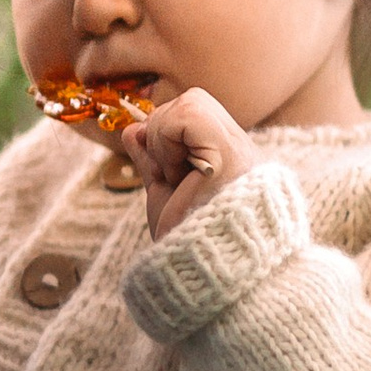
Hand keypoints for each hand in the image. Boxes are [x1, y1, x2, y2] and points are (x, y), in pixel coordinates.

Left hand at [123, 86, 260, 241]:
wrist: (197, 270)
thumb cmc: (183, 241)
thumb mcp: (163, 193)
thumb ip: (151, 160)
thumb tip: (132, 130)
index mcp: (228, 156)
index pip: (193, 113)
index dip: (165, 132)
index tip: (165, 173)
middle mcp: (239, 147)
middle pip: (191, 100)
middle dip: (162, 132)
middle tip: (171, 176)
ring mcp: (238, 147)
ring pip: (188, 101)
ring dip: (164, 140)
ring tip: (177, 179)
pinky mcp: (229, 151)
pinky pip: (186, 114)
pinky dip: (167, 142)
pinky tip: (179, 176)